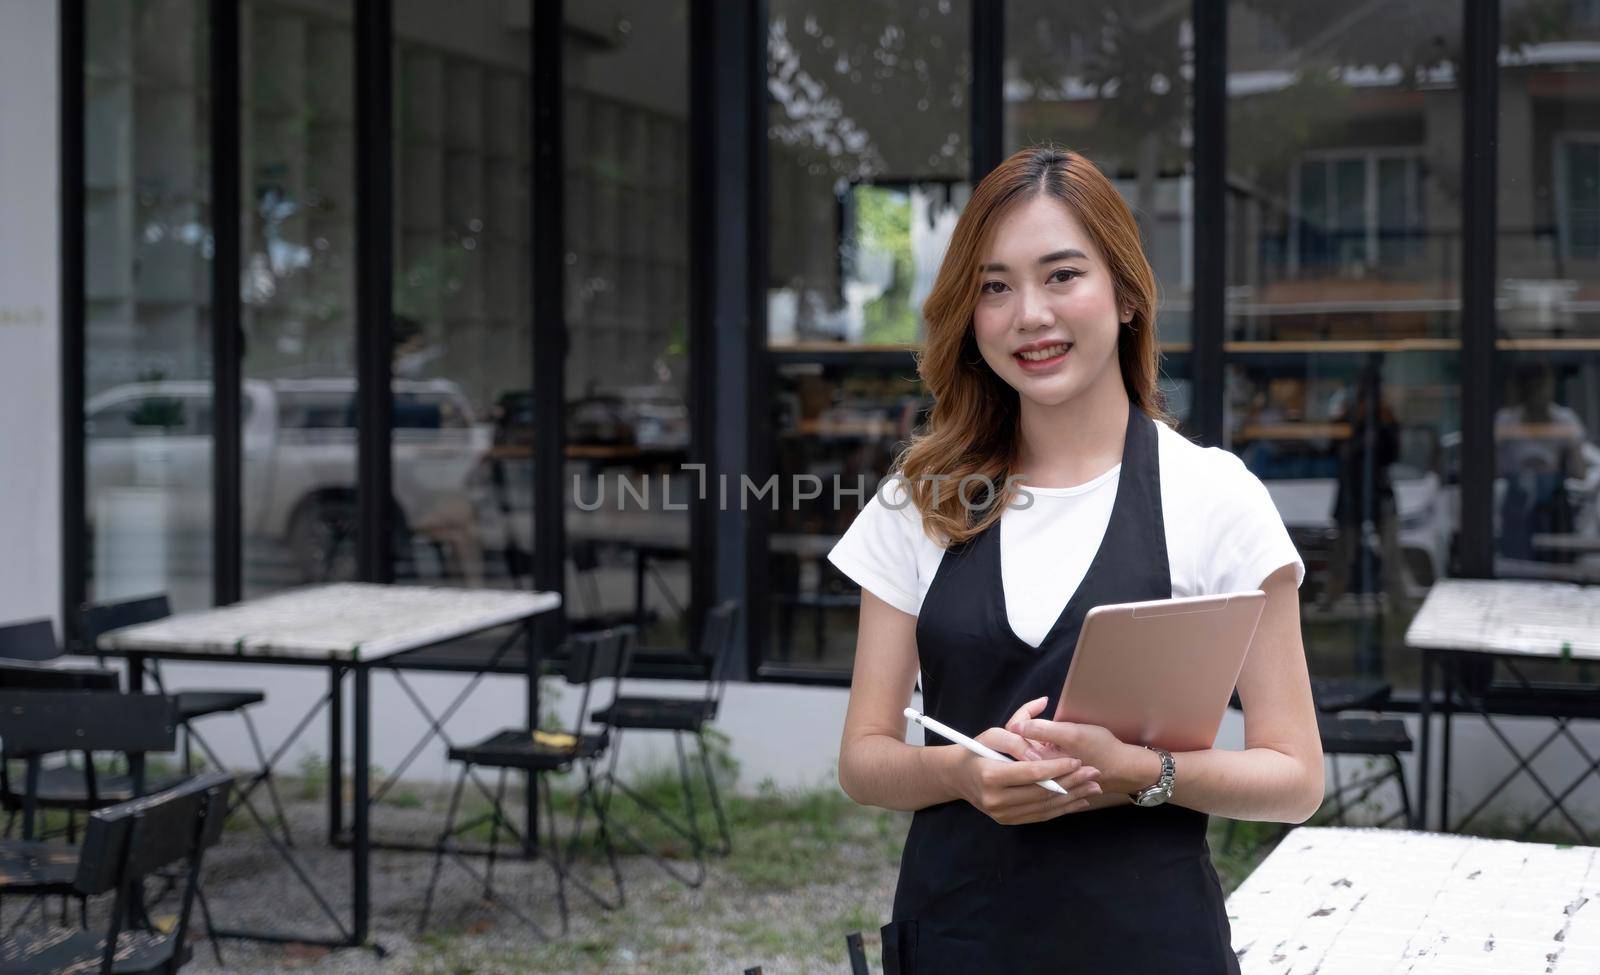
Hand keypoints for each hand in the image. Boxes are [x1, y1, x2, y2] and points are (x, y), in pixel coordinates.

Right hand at [945, 727, 1102, 824]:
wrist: (957, 777)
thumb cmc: (976, 750)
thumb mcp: (993, 735)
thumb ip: (1018, 738)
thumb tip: (1041, 749)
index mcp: (990, 776)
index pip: (1031, 773)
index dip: (1056, 767)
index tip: (1077, 760)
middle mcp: (995, 800)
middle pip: (1041, 792)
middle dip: (1071, 782)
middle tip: (1094, 773)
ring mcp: (1002, 814)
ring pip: (1044, 807)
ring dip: (1072, 797)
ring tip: (1093, 787)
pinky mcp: (1008, 821)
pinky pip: (1040, 816)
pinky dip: (1061, 809)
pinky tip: (1079, 801)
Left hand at [1006, 697, 1152, 795]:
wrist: (1123, 767)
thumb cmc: (1102, 750)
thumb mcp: (1073, 735)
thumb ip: (1043, 730)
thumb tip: (1014, 727)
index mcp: (1039, 763)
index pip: (1015, 736)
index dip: (1024, 714)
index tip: (1042, 702)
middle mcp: (1038, 768)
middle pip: (1018, 739)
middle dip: (1027, 718)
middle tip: (1042, 704)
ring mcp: (1045, 767)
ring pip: (1029, 742)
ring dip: (1036, 725)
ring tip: (1046, 711)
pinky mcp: (1053, 765)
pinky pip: (1039, 746)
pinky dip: (1044, 733)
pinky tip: (1055, 726)